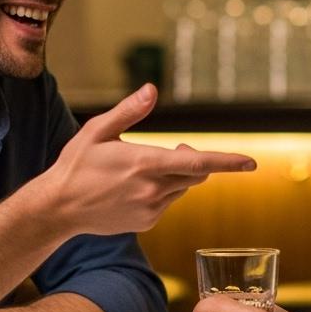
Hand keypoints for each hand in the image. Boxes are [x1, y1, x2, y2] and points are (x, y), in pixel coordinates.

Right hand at [37, 84, 255, 235]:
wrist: (59, 208)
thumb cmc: (76, 165)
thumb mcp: (98, 130)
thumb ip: (129, 111)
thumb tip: (152, 89)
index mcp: (145, 163)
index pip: (198, 163)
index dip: (228, 162)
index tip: (251, 163)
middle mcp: (153, 189)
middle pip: (196, 175)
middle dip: (194, 160)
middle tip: (176, 149)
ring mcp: (151, 209)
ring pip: (182, 189)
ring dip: (176, 177)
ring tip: (142, 169)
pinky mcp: (147, 222)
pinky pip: (168, 203)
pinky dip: (162, 192)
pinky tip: (133, 189)